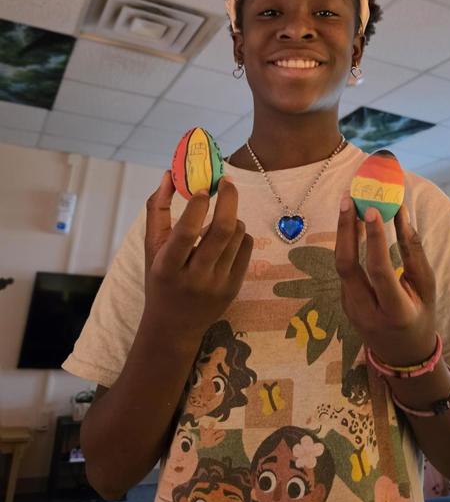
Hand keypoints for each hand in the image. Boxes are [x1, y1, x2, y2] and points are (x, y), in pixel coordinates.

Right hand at [143, 172, 252, 345]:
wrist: (174, 327)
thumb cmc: (160, 279)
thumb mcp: (151, 248)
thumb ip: (157, 210)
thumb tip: (169, 175)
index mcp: (167, 268)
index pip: (186, 233)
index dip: (196, 206)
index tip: (202, 187)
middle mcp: (194, 278)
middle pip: (222, 231)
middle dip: (228, 199)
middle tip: (227, 181)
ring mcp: (218, 284)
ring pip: (236, 235)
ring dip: (231, 216)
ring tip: (220, 216)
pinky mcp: (235, 287)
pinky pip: (246, 246)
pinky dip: (239, 232)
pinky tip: (227, 236)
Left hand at [335, 197, 436, 366]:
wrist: (402, 357)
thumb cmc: (421, 316)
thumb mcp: (426, 287)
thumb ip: (413, 251)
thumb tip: (401, 212)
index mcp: (395, 312)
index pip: (379, 271)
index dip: (375, 240)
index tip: (372, 210)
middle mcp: (367, 312)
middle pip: (347, 266)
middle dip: (345, 229)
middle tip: (349, 198)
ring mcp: (351, 309)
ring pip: (340, 265)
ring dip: (344, 233)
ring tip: (349, 204)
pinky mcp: (344, 303)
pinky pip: (343, 270)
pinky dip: (347, 245)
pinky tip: (353, 225)